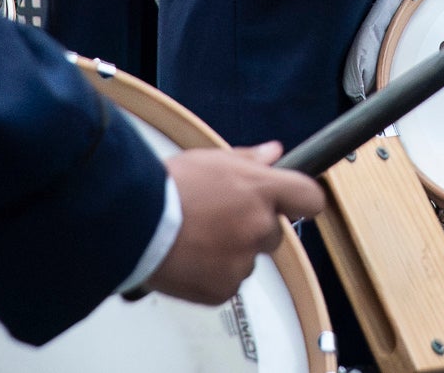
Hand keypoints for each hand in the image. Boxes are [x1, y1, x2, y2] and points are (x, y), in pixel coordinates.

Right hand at [148, 143, 326, 305]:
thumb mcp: (210, 160)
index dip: (302, 200)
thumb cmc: (166, 188)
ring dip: (231, 252)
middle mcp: (258, 226)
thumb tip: (273, 153)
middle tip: (220, 219)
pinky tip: (190, 257)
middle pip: (275, 233)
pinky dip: (212, 274)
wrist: (135, 224)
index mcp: (259, 190)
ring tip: (196, 238)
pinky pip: (227, 282)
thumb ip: (249, 158)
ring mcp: (242, 261)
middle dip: (253, 228)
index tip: (293, 203)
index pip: (309, 197)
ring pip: (248, 259)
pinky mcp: (224, 289)